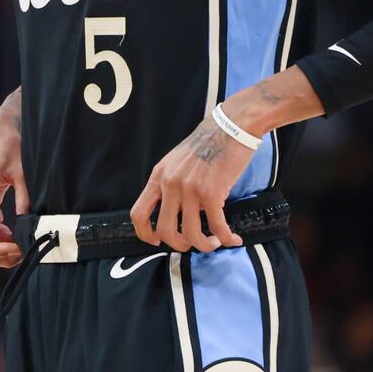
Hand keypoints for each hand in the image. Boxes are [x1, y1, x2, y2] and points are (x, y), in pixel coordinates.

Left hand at [130, 113, 255, 253]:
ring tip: (215, 242)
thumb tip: (176, 210)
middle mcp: (171, 184)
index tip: (156, 241)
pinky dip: (226, 238)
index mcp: (159, 175)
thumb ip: (171, 183)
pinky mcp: (212, 193)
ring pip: (190, 234)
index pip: (138, 212)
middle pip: (165, 230)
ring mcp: (190, 189)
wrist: (231, 126)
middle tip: (192, 245)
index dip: (144, 233)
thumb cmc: (208, 143)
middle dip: (179, 245)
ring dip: (204, 245)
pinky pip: (217, 226)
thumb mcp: (177, 161)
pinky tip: (233, 239)